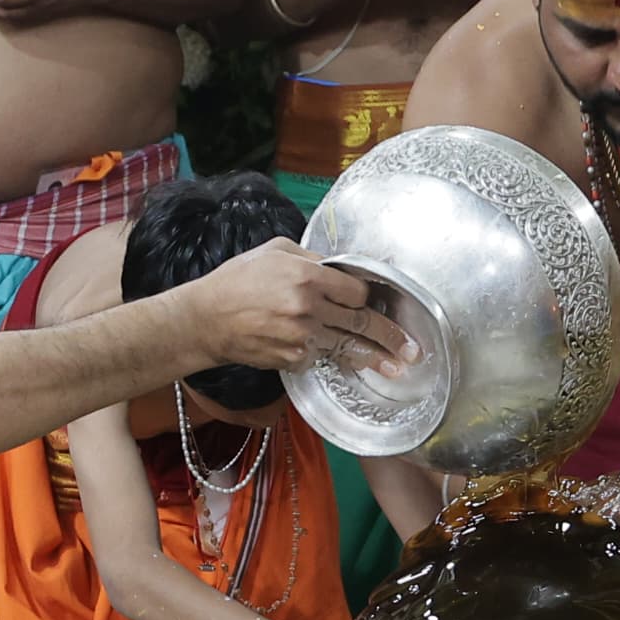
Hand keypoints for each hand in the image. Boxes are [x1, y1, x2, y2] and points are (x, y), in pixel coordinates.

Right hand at [181, 240, 404, 377]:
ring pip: (345, 346)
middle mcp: (308, 307)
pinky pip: (318, 358)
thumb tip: (339, 266)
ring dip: (373, 358)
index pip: (357, 291)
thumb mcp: (275, 252)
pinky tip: (337, 359)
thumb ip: (312, 258)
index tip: (377, 303)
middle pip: (360, 322)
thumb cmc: (237, 280)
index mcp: (308, 276)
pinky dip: (324, 355)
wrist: (206, 319)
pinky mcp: (291, 358)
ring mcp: (301, 336)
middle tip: (413, 349)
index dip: (367, 297)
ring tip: (396, 367)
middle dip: (390, 336)